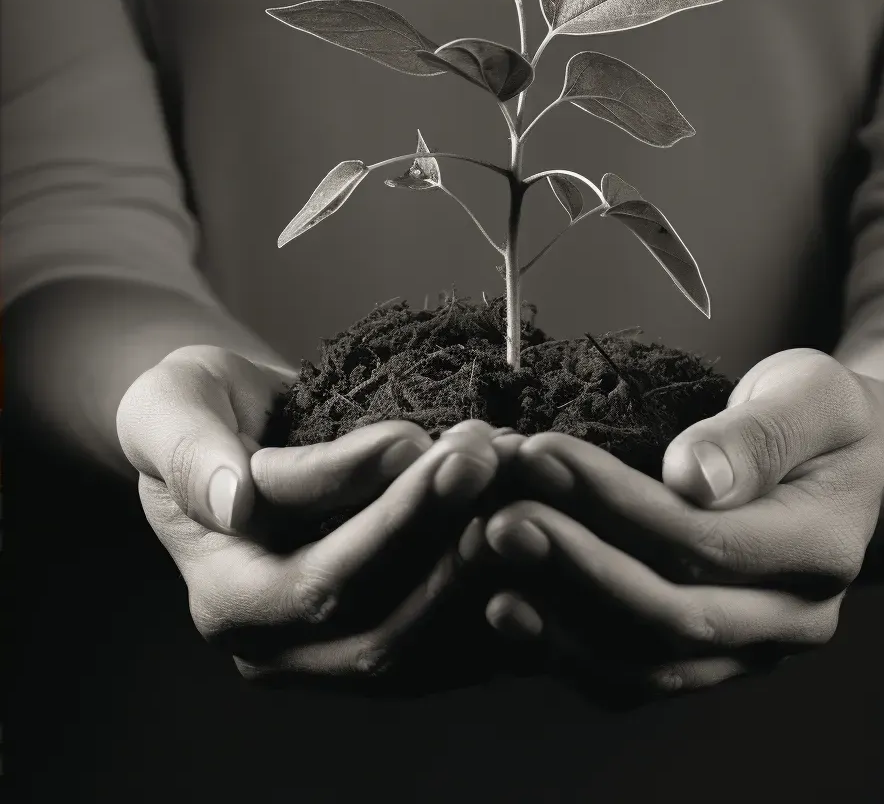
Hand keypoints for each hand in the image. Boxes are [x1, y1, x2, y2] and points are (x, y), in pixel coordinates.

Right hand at [116, 345, 504, 688]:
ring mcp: (337, 653)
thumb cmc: (199, 410)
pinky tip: (535, 524)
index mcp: (225, 597)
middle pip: (385, 626)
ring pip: (430, 645)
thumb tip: (233, 500)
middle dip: (448, 534)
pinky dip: (503, 593)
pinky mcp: (387, 635)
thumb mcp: (171, 407)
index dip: (389, 517)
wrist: (236, 430)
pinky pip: (456, 644)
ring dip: (486, 563)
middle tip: (493, 452)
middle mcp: (280, 646)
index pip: (319, 579)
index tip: (434, 441)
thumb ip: (192, 452)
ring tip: (520, 474)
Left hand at [472, 348, 883, 702]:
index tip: (541, 453)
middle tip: (498, 514)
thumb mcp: (811, 396)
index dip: (616, 503)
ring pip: (646, 662)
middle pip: (671, 613)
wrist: (836, 461)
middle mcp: (793, 619)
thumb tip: (693, 478)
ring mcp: (751, 649)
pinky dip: (566, 650)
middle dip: (575, 562)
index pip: (704, 541)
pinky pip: (634, 676)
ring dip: (559, 613)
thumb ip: (760, 436)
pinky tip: (506, 607)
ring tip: (490, 551)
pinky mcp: (708, 659)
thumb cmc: (817, 415)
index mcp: (822, 549)